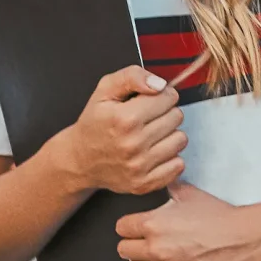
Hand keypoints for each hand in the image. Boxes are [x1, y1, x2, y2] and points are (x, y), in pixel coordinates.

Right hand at [48, 66, 185, 195]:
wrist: (79, 160)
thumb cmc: (95, 122)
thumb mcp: (105, 90)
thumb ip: (132, 76)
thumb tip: (160, 84)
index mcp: (125, 119)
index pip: (169, 97)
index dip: (161, 95)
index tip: (149, 101)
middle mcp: (133, 144)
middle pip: (177, 117)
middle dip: (165, 113)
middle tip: (147, 119)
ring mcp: (139, 167)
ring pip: (180, 139)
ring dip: (168, 135)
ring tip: (150, 135)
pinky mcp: (144, 184)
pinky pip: (178, 165)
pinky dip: (169, 157)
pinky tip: (153, 152)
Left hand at [116, 183, 260, 260]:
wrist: (246, 239)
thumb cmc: (222, 218)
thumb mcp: (192, 195)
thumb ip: (170, 189)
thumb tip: (161, 180)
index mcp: (154, 224)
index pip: (121, 228)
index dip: (129, 226)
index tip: (136, 227)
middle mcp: (155, 249)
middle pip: (123, 251)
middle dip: (134, 245)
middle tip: (147, 242)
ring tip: (157, 258)